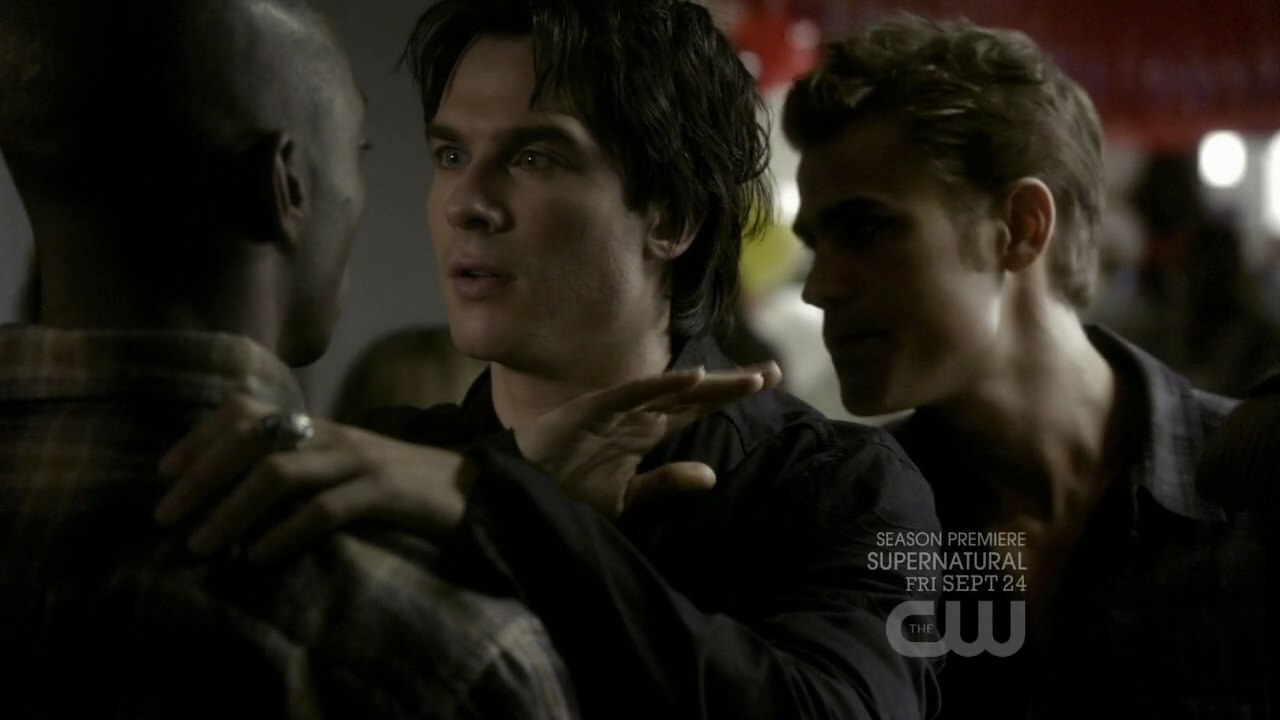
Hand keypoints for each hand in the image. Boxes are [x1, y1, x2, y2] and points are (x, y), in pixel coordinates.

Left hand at [155, 395, 472, 562]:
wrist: (472, 490)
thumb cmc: (400, 485)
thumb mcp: (342, 466)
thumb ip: (299, 467)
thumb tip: (233, 496)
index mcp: (320, 426)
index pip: (247, 411)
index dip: (200, 438)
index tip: (165, 473)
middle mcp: (333, 435)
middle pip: (254, 437)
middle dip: (202, 475)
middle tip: (166, 516)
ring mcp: (360, 461)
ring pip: (282, 473)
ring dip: (232, 510)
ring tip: (201, 546)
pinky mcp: (385, 493)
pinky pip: (326, 510)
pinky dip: (285, 535)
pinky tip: (260, 557)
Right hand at [515, 362, 781, 516]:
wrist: (519, 490)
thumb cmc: (567, 490)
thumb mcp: (627, 497)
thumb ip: (667, 484)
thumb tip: (712, 476)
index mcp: (647, 432)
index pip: (698, 409)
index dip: (730, 395)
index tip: (769, 382)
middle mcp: (638, 416)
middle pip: (694, 396)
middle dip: (732, 385)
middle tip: (775, 372)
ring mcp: (617, 410)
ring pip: (671, 390)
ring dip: (709, 384)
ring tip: (749, 380)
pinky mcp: (594, 408)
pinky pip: (633, 394)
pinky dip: (661, 384)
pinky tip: (692, 376)